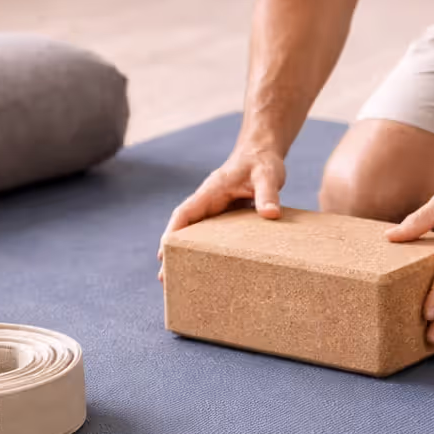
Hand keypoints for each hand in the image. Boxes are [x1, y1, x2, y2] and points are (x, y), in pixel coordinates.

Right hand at [157, 146, 286, 273]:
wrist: (263, 152)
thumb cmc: (262, 162)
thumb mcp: (267, 175)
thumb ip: (268, 193)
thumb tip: (270, 215)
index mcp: (211, 191)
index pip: (184, 213)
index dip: (172, 233)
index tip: (163, 253)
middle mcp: (208, 202)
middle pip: (183, 228)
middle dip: (172, 252)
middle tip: (164, 279)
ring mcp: (215, 209)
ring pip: (195, 233)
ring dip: (186, 253)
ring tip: (180, 281)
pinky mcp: (225, 215)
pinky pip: (211, 235)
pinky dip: (205, 250)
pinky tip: (207, 268)